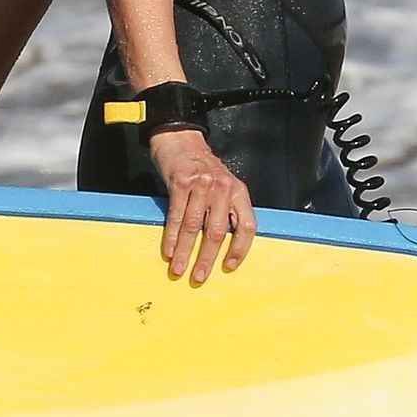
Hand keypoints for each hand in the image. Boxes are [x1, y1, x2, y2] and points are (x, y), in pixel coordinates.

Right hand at [147, 128, 256, 281]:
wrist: (180, 138)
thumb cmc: (202, 167)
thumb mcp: (222, 185)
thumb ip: (225, 209)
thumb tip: (221, 245)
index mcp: (238, 191)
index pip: (247, 226)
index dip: (240, 249)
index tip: (229, 266)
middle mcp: (223, 188)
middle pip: (218, 231)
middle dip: (207, 258)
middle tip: (199, 277)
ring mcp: (202, 185)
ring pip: (194, 227)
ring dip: (186, 252)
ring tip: (179, 269)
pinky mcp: (181, 183)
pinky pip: (176, 216)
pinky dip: (172, 237)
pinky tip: (169, 251)